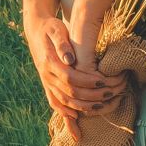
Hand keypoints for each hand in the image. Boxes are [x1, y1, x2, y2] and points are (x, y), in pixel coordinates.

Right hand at [26, 14, 127, 138]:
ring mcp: (46, 81)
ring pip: (63, 100)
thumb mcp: (56, 30)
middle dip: (91, 96)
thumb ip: (62, 44)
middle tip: (110, 93)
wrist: (35, 31)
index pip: (70, 77)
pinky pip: (54, 101)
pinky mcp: (47, 84)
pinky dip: (64, 111)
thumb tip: (70, 59)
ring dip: (82, 106)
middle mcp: (46, 75)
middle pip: (69, 92)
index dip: (87, 82)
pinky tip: (76, 116)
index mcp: (49, 62)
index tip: (103, 81)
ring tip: (101, 106)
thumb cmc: (50, 28)